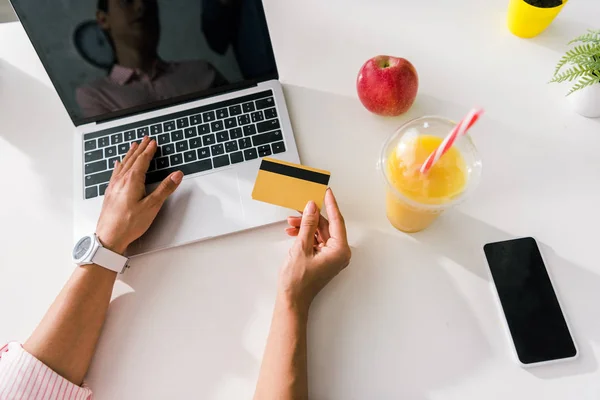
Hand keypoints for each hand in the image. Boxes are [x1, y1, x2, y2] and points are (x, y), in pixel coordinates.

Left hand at [96, 137, 182, 253]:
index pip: (142, 161)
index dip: (149, 151)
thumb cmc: (128, 224)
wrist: (109, 238)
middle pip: (132, 160)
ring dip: (130, 154)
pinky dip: (119, 165)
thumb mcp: (152, 206)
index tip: (153, 142)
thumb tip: (176, 175)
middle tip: (145, 139)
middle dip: (140, 149)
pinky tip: (118, 164)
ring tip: (133, 146)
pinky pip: (115, 173)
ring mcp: (114, 186)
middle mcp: (121, 181)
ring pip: (123, 165)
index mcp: (132, 181)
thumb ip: (165, 189)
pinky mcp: (110, 193)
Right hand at [278, 189, 350, 312]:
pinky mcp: (324, 258)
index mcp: (340, 250)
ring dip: (306, 226)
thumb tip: (312, 208)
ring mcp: (332, 256)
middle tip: (301, 205)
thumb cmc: (298, 281)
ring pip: (320, 233)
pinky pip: (317, 240)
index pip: (336, 220)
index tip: (326, 192)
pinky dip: (306, 235)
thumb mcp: (301, 247)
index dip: (330, 204)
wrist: (292, 300)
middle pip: (327, 226)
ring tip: (291, 222)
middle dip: (312, 216)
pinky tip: (294, 231)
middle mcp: (339, 253)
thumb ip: (308, 225)